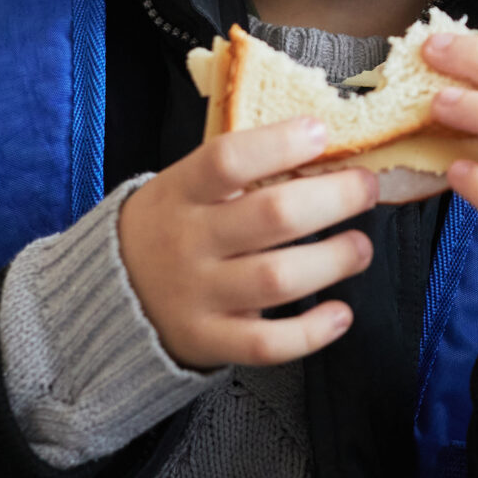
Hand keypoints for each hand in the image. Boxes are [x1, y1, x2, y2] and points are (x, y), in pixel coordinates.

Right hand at [117, 120, 376, 369]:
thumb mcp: (184, 187)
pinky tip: (341, 314)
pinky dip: (311, 332)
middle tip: (366, 189)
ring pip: (277, 279)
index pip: (227, 160)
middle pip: (271, 216)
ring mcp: (197, 296)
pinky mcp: (209, 341)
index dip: (279, 144)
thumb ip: (240, 171)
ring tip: (360, 247)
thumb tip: (323, 147)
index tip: (321, 133)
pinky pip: (267, 344)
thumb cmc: (172, 227)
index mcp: (180, 192)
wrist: (111, 296)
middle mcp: (187, 242)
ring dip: (334, 261)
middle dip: (333, 199)